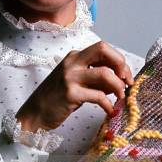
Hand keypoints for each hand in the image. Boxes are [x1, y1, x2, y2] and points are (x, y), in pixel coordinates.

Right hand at [15, 41, 133, 131]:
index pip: (103, 48)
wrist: (34, 113)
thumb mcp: (76, 82)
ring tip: (120, 97)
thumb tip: (119, 81)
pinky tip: (110, 110)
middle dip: (121, 64)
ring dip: (118, 86)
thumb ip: (95, 79)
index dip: (119, 60)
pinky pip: (99, 96)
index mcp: (74, 56)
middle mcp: (72, 62)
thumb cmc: (56, 98)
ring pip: (105, 74)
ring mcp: (70, 77)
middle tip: (126, 82)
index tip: (125, 75)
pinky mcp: (70, 94)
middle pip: (103, 50)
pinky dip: (108, 104)